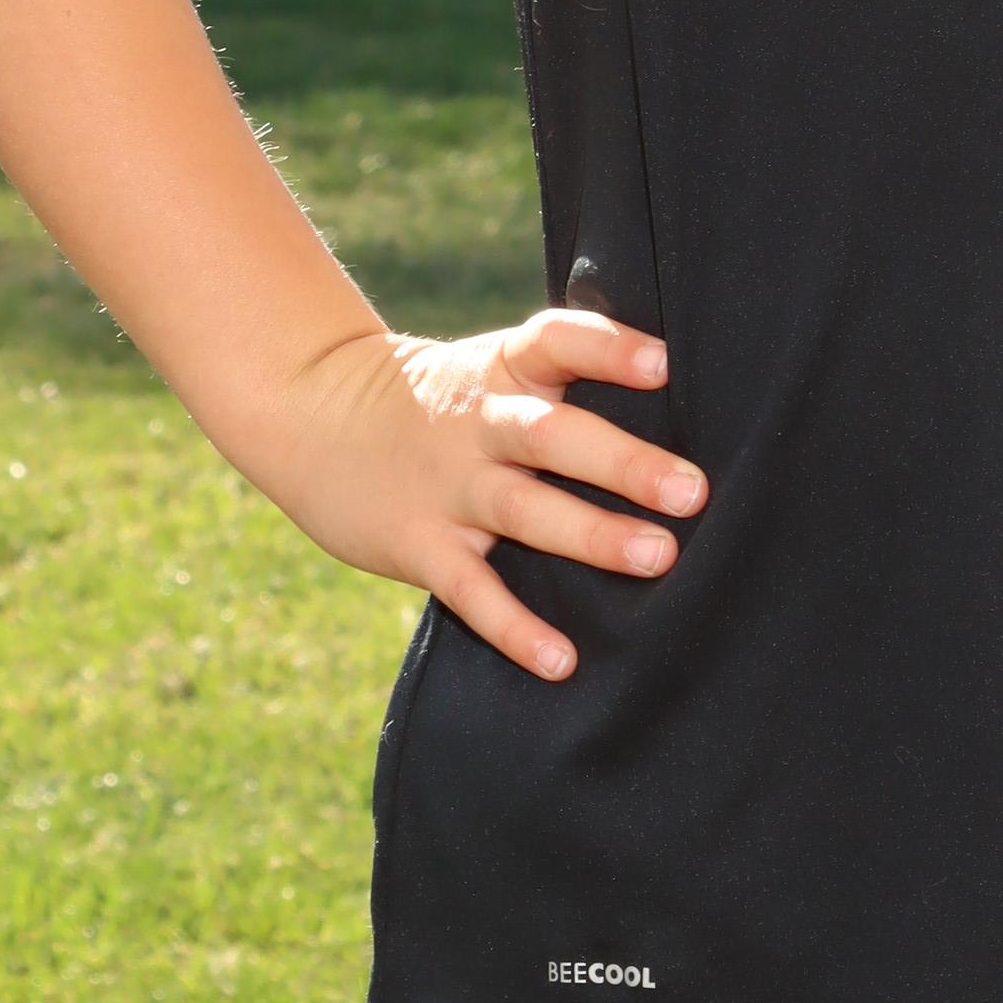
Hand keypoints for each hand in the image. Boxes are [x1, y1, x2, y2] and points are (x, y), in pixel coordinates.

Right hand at [246, 306, 702, 682]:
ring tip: (657, 557)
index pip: (556, 341)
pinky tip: (561, 660)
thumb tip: (676, 400)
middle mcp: (479, 424)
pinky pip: (471, 590)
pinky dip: (515, 628)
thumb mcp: (489, 369)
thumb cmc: (439, 401)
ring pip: (524, 510)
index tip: (664, 364)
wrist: (310, 414)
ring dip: (592, 534)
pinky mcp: (418, 544)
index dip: (608, 350)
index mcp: (502, 369)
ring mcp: (447, 487)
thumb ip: (562, 382)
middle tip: (692, 491)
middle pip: (552, 435)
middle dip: (623, 462)